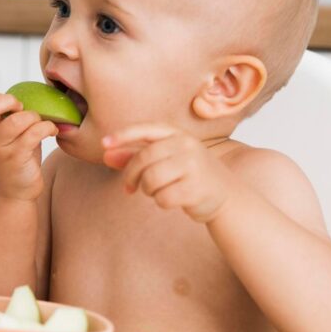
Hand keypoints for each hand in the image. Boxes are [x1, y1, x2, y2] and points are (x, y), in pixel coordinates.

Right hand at [0, 92, 57, 201]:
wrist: (15, 193)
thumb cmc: (17, 159)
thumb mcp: (10, 136)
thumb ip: (12, 117)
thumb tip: (36, 94)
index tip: (11, 105)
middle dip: (8, 101)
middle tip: (22, 109)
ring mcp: (1, 149)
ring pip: (16, 121)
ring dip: (34, 117)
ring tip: (42, 123)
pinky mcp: (17, 158)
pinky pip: (33, 134)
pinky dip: (47, 127)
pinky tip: (52, 131)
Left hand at [102, 124, 232, 222]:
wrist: (226, 195)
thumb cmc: (190, 175)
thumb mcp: (166, 159)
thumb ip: (135, 156)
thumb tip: (106, 155)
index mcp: (178, 134)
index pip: (146, 130)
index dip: (123, 136)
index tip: (104, 144)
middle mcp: (187, 145)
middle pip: (144, 159)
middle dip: (131, 175)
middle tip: (129, 187)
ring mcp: (194, 166)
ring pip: (151, 179)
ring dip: (147, 190)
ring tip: (158, 191)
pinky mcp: (196, 188)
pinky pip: (163, 197)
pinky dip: (161, 202)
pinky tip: (172, 200)